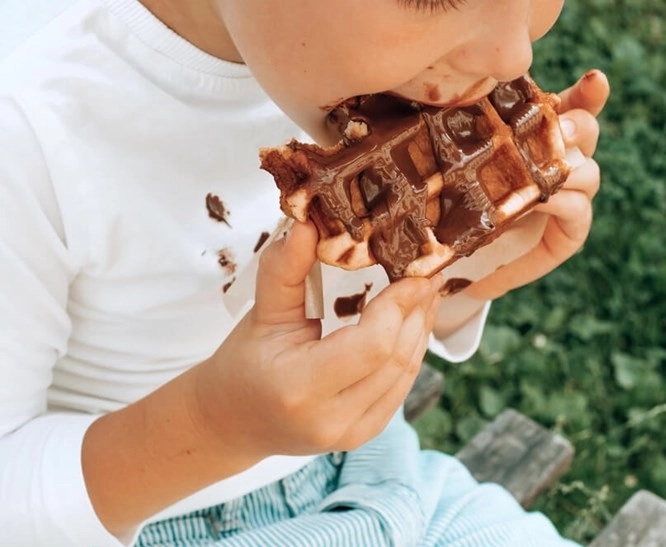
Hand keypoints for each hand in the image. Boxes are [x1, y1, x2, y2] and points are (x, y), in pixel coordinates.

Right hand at [192, 221, 441, 458]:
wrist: (232, 421)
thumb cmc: (242, 364)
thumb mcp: (261, 312)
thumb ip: (285, 268)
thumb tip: (309, 222)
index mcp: (300, 388)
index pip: (372, 345)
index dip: (399, 305)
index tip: (414, 272)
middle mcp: (332, 420)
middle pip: (396, 359)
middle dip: (417, 312)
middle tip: (427, 274)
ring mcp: (352, 433)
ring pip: (405, 374)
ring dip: (420, 330)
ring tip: (426, 293)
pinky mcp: (364, 434)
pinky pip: (400, 388)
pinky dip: (410, 352)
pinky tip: (412, 324)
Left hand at [462, 69, 609, 300]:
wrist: (454, 264)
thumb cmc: (452, 208)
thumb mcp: (454, 166)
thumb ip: (463, 137)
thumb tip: (443, 96)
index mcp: (537, 139)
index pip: (570, 107)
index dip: (587, 93)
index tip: (595, 78)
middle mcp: (560, 164)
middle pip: (586, 131)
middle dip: (579, 124)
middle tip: (560, 127)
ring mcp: (570, 199)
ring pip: (588, 171)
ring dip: (569, 167)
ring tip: (548, 168)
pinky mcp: (569, 233)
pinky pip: (578, 209)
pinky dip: (563, 202)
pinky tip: (542, 200)